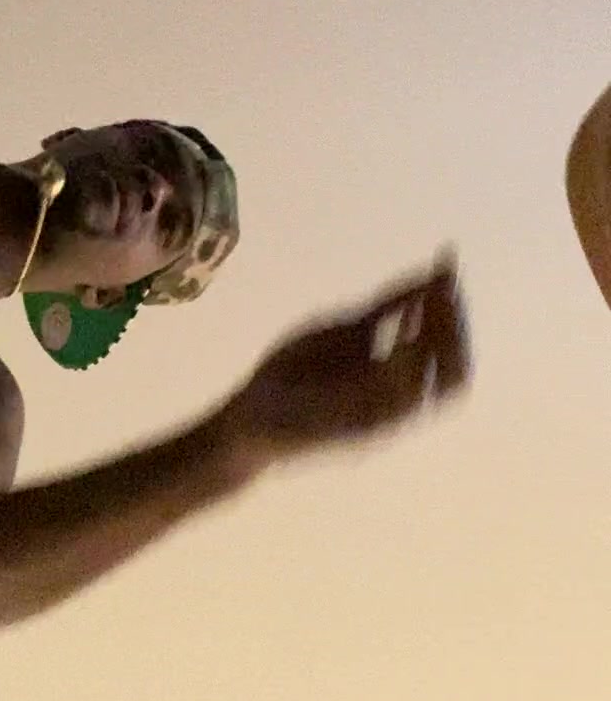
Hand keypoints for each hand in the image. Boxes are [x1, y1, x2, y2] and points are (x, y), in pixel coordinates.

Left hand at [214, 255, 469, 470]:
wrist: (246, 419)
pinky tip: (394, 328)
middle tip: (440, 286)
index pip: (451, 356)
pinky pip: (389, 404)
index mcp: (398, 385)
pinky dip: (398, 366)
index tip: (446, 269)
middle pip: (454, 376)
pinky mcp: (351, 431)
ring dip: (431, 343)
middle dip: (453, 328)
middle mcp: (396, 407)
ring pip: (428, 390)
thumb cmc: (294, 375)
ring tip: (421, 299)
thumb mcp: (347, 328)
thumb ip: (389, 307)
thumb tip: (433, 273)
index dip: (456, 313)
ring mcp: (377, 421)